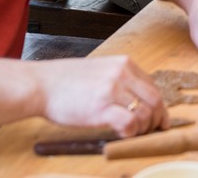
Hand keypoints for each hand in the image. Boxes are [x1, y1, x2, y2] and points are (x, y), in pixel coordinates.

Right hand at [40, 56, 168, 137]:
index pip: (153, 87)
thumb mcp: (99, 70)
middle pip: (155, 100)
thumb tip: (137, 100)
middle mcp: (122, 73)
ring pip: (145, 114)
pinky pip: (130, 124)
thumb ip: (119, 80)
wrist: (39, 85)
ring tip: (131, 133)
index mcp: (123, 63)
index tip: (157, 119)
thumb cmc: (64, 81)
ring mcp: (112, 90)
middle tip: (150, 132)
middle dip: (157, 120)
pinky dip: (130, 133)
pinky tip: (119, 133)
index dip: (158, 107)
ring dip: (142, 129)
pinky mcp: (102, 108)